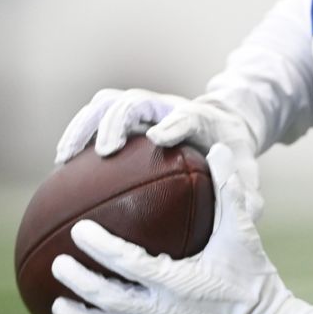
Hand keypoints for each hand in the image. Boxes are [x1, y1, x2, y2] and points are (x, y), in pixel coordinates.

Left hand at [50, 144, 312, 313]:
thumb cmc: (251, 273)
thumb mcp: (242, 231)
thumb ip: (229, 191)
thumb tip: (220, 149)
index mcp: (179, 281)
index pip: (130, 263)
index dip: (102, 248)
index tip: (80, 229)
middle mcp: (164, 310)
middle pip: (109, 298)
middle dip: (80, 281)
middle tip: (57, 263)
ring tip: (58, 299)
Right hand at [54, 88, 261, 211]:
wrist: (222, 123)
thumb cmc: (231, 152)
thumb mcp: (245, 170)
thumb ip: (246, 190)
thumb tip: (251, 213)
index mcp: (201, 118)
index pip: (187, 115)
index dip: (174, 124)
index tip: (158, 139)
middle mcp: (167, 106)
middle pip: (137, 101)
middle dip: (119, 121)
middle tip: (105, 151)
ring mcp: (144, 107)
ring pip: (108, 103)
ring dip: (85, 124)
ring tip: (65, 156)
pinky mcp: (126, 114)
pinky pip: (95, 115)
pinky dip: (77, 132)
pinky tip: (62, 164)